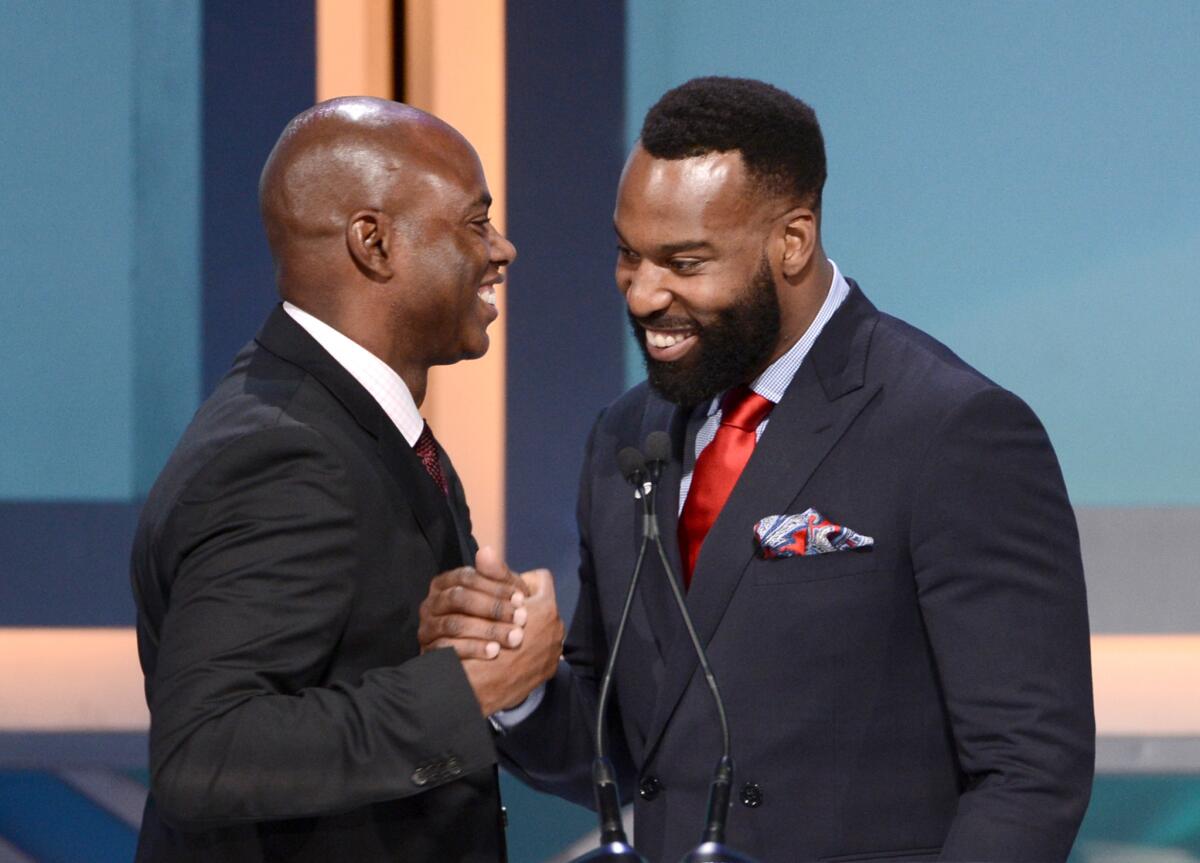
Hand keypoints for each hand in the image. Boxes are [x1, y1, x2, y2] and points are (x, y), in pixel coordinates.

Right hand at [419, 545, 529, 658]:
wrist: (485, 658)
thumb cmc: (496, 618)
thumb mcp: (502, 597)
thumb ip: (497, 576)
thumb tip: (487, 550)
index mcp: (446, 583)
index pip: (466, 577)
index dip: (495, 587)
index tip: (521, 598)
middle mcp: (431, 603)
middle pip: (458, 598)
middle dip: (492, 608)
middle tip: (521, 619)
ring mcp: (427, 627)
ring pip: (454, 624)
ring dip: (487, 630)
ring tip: (513, 637)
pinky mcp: (428, 652)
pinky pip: (447, 648)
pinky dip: (473, 649)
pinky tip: (495, 651)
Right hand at [462, 568, 562, 714]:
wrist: (478, 691)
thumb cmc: (480, 642)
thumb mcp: (484, 604)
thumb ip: (492, 578)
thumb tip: (487, 551)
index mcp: (545, 608)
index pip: (540, 578)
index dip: (520, 583)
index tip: (506, 594)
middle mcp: (556, 627)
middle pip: (542, 603)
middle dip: (523, 606)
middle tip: (506, 614)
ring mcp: (554, 650)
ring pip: (543, 627)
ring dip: (527, 628)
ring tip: (509, 635)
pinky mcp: (548, 670)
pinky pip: (542, 650)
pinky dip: (529, 649)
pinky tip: (511, 652)